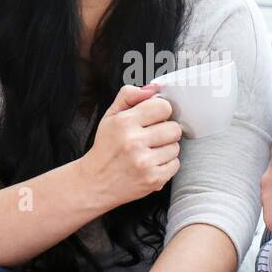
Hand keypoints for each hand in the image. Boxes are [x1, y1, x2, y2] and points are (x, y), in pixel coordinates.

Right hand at [79, 84, 182, 205]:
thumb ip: (129, 97)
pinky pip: (175, 165)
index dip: (160, 112)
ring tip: (150, 152)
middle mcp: (134, 142)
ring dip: (166, 149)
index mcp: (124, 122)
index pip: (163, 107)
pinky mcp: (153, 179)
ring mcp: (145, 162)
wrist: (95, 183)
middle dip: (165, 131)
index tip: (154, 118)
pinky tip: (151, 164)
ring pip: (176, 147)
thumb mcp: (110, 117)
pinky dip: (166, 165)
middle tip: (152, 137)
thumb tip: (153, 88)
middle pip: (174, 128)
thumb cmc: (105, 149)